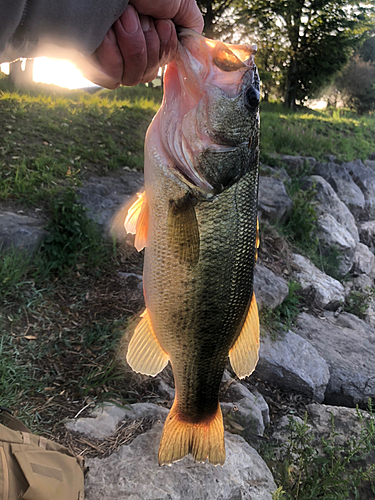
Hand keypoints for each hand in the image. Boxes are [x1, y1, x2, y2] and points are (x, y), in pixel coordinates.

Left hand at [87, 0, 203, 87]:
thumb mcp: (179, 2)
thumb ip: (190, 27)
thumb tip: (197, 52)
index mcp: (145, 41)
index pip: (160, 66)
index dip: (164, 49)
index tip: (162, 23)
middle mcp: (125, 51)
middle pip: (146, 75)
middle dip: (150, 44)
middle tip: (140, 15)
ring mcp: (106, 58)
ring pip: (132, 77)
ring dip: (133, 44)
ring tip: (124, 16)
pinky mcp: (88, 62)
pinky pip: (112, 76)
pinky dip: (113, 51)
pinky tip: (108, 29)